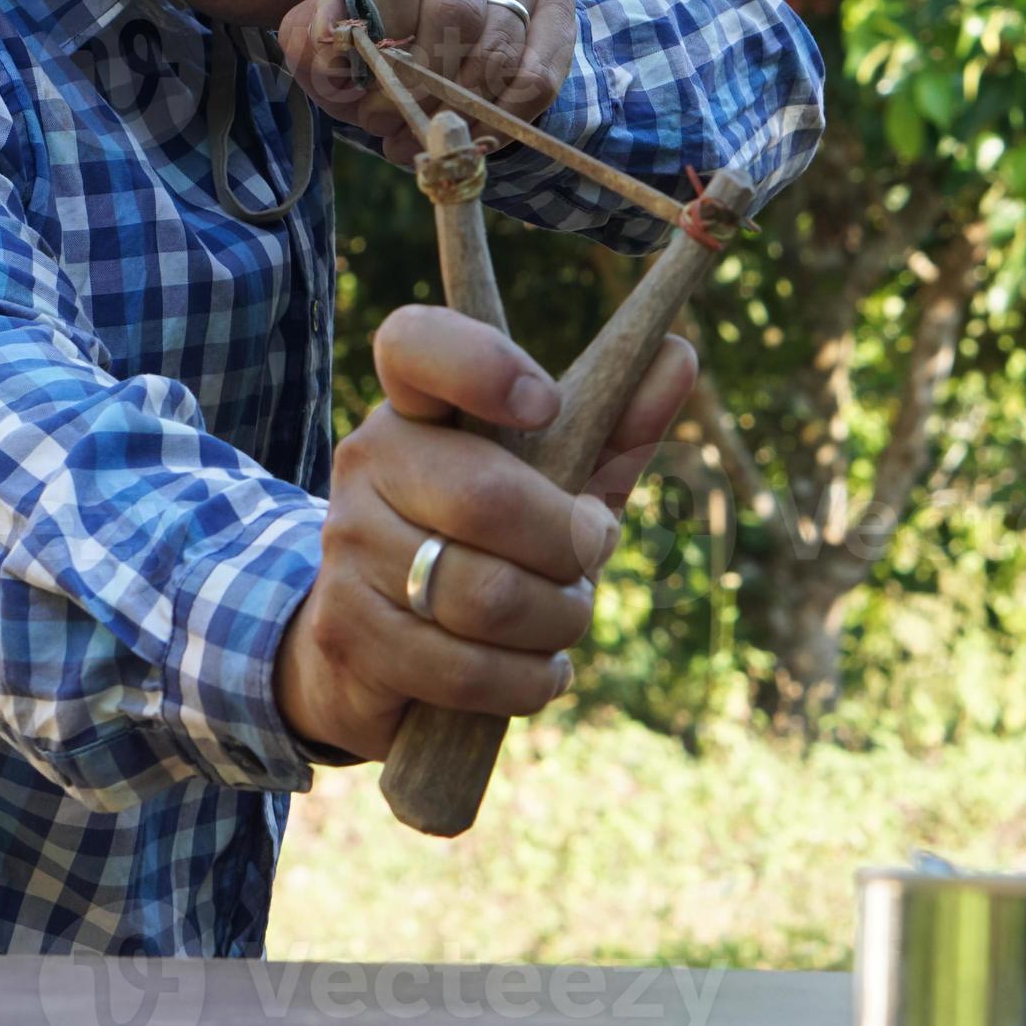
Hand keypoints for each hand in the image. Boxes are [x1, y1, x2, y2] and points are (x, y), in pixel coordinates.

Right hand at [273, 305, 696, 761]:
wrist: (381, 647)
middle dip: (570, 544)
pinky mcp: (348, 634)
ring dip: (557, 619)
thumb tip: (679, 352)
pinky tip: (539, 671)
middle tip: (590, 557)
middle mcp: (367, 461)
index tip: (546, 404)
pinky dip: (528, 680)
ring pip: (486, 595)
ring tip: (562, 617)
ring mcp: (347, 548)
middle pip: (486, 497)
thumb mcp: (556, 481)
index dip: (482, 365)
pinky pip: (464, 668)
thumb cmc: (492, 542)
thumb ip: (616, 425)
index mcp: (417, 405)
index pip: (418, 345)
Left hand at [276, 0, 577, 164]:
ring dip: (459, 110)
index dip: (382, 26)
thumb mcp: (321, 26)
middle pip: (455, 10)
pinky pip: (541, 74)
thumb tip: (332, 34)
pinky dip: (505, 118)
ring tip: (424, 134)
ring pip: (499, 48)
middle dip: (420, 85)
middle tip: (389, 122)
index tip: (367, 77)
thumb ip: (308, 35)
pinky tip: (472, 132)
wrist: (424, 10)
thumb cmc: (366, 18)